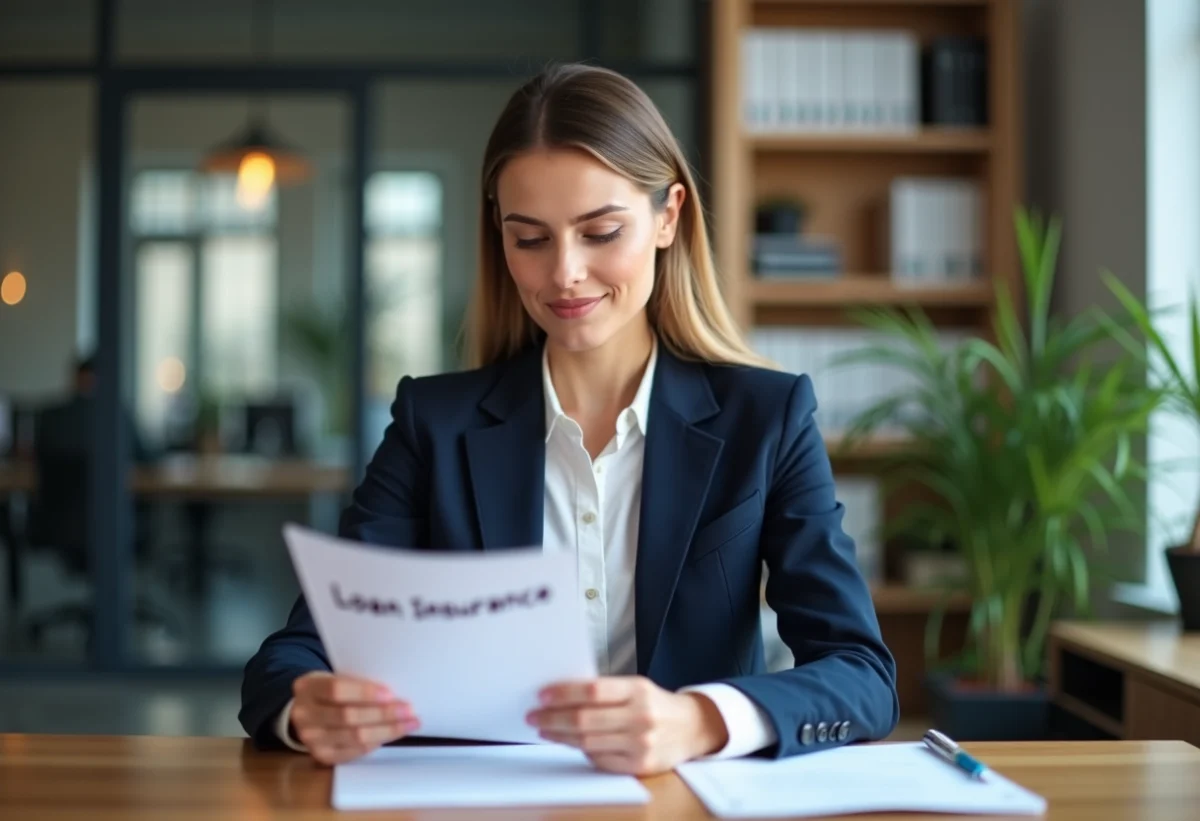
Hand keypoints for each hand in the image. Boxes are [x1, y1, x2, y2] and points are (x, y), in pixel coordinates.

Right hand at [290, 672, 419, 764]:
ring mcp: (311, 738)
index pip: (336, 690)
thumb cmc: (330, 689)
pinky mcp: (322, 756)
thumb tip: (393, 693)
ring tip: (409, 723)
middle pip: (347, 717)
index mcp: (307, 687)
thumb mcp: (335, 676)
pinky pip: (354, 752)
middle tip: (408, 710)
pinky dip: (376, 742)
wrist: (307, 710)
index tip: (390, 693)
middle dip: (383, 714)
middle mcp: (304, 715)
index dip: (364, 692)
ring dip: (387, 730)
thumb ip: (356, 683)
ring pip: (354, 737)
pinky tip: (392, 734)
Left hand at [526, 676, 728, 775]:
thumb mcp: (636, 687)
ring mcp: (640, 743)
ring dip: (561, 736)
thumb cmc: (656, 704)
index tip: (542, 695)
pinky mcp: (639, 765)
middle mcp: (640, 716)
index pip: (592, 690)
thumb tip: (562, 695)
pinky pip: (600, 760)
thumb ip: (605, 691)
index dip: (564, 693)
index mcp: (637, 690)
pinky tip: (570, 743)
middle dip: (553, 717)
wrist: (692, 728)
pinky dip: (581, 751)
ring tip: (545, 729)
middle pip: (585, 719)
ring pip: (588, 742)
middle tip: (534, 716)